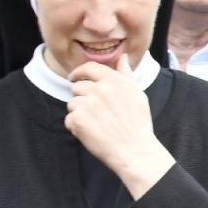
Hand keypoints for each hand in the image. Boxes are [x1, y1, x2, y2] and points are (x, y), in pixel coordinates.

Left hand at [65, 56, 174, 198]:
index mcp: (115, 81)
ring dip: (79, 113)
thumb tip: (123, 57)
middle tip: (96, 112)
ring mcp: (87, 104)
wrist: (135, 151)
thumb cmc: (138, 124)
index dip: (79, 72)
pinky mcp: (77, 119)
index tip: (74, 78)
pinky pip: (69, 119)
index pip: (89, 68)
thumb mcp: (137, 95)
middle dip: (82, 98)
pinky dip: (76, 127)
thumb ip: (126, 74)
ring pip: (72, 103)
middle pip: (78, 87)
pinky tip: (92, 133)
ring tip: (97, 124)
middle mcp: (100, 89)